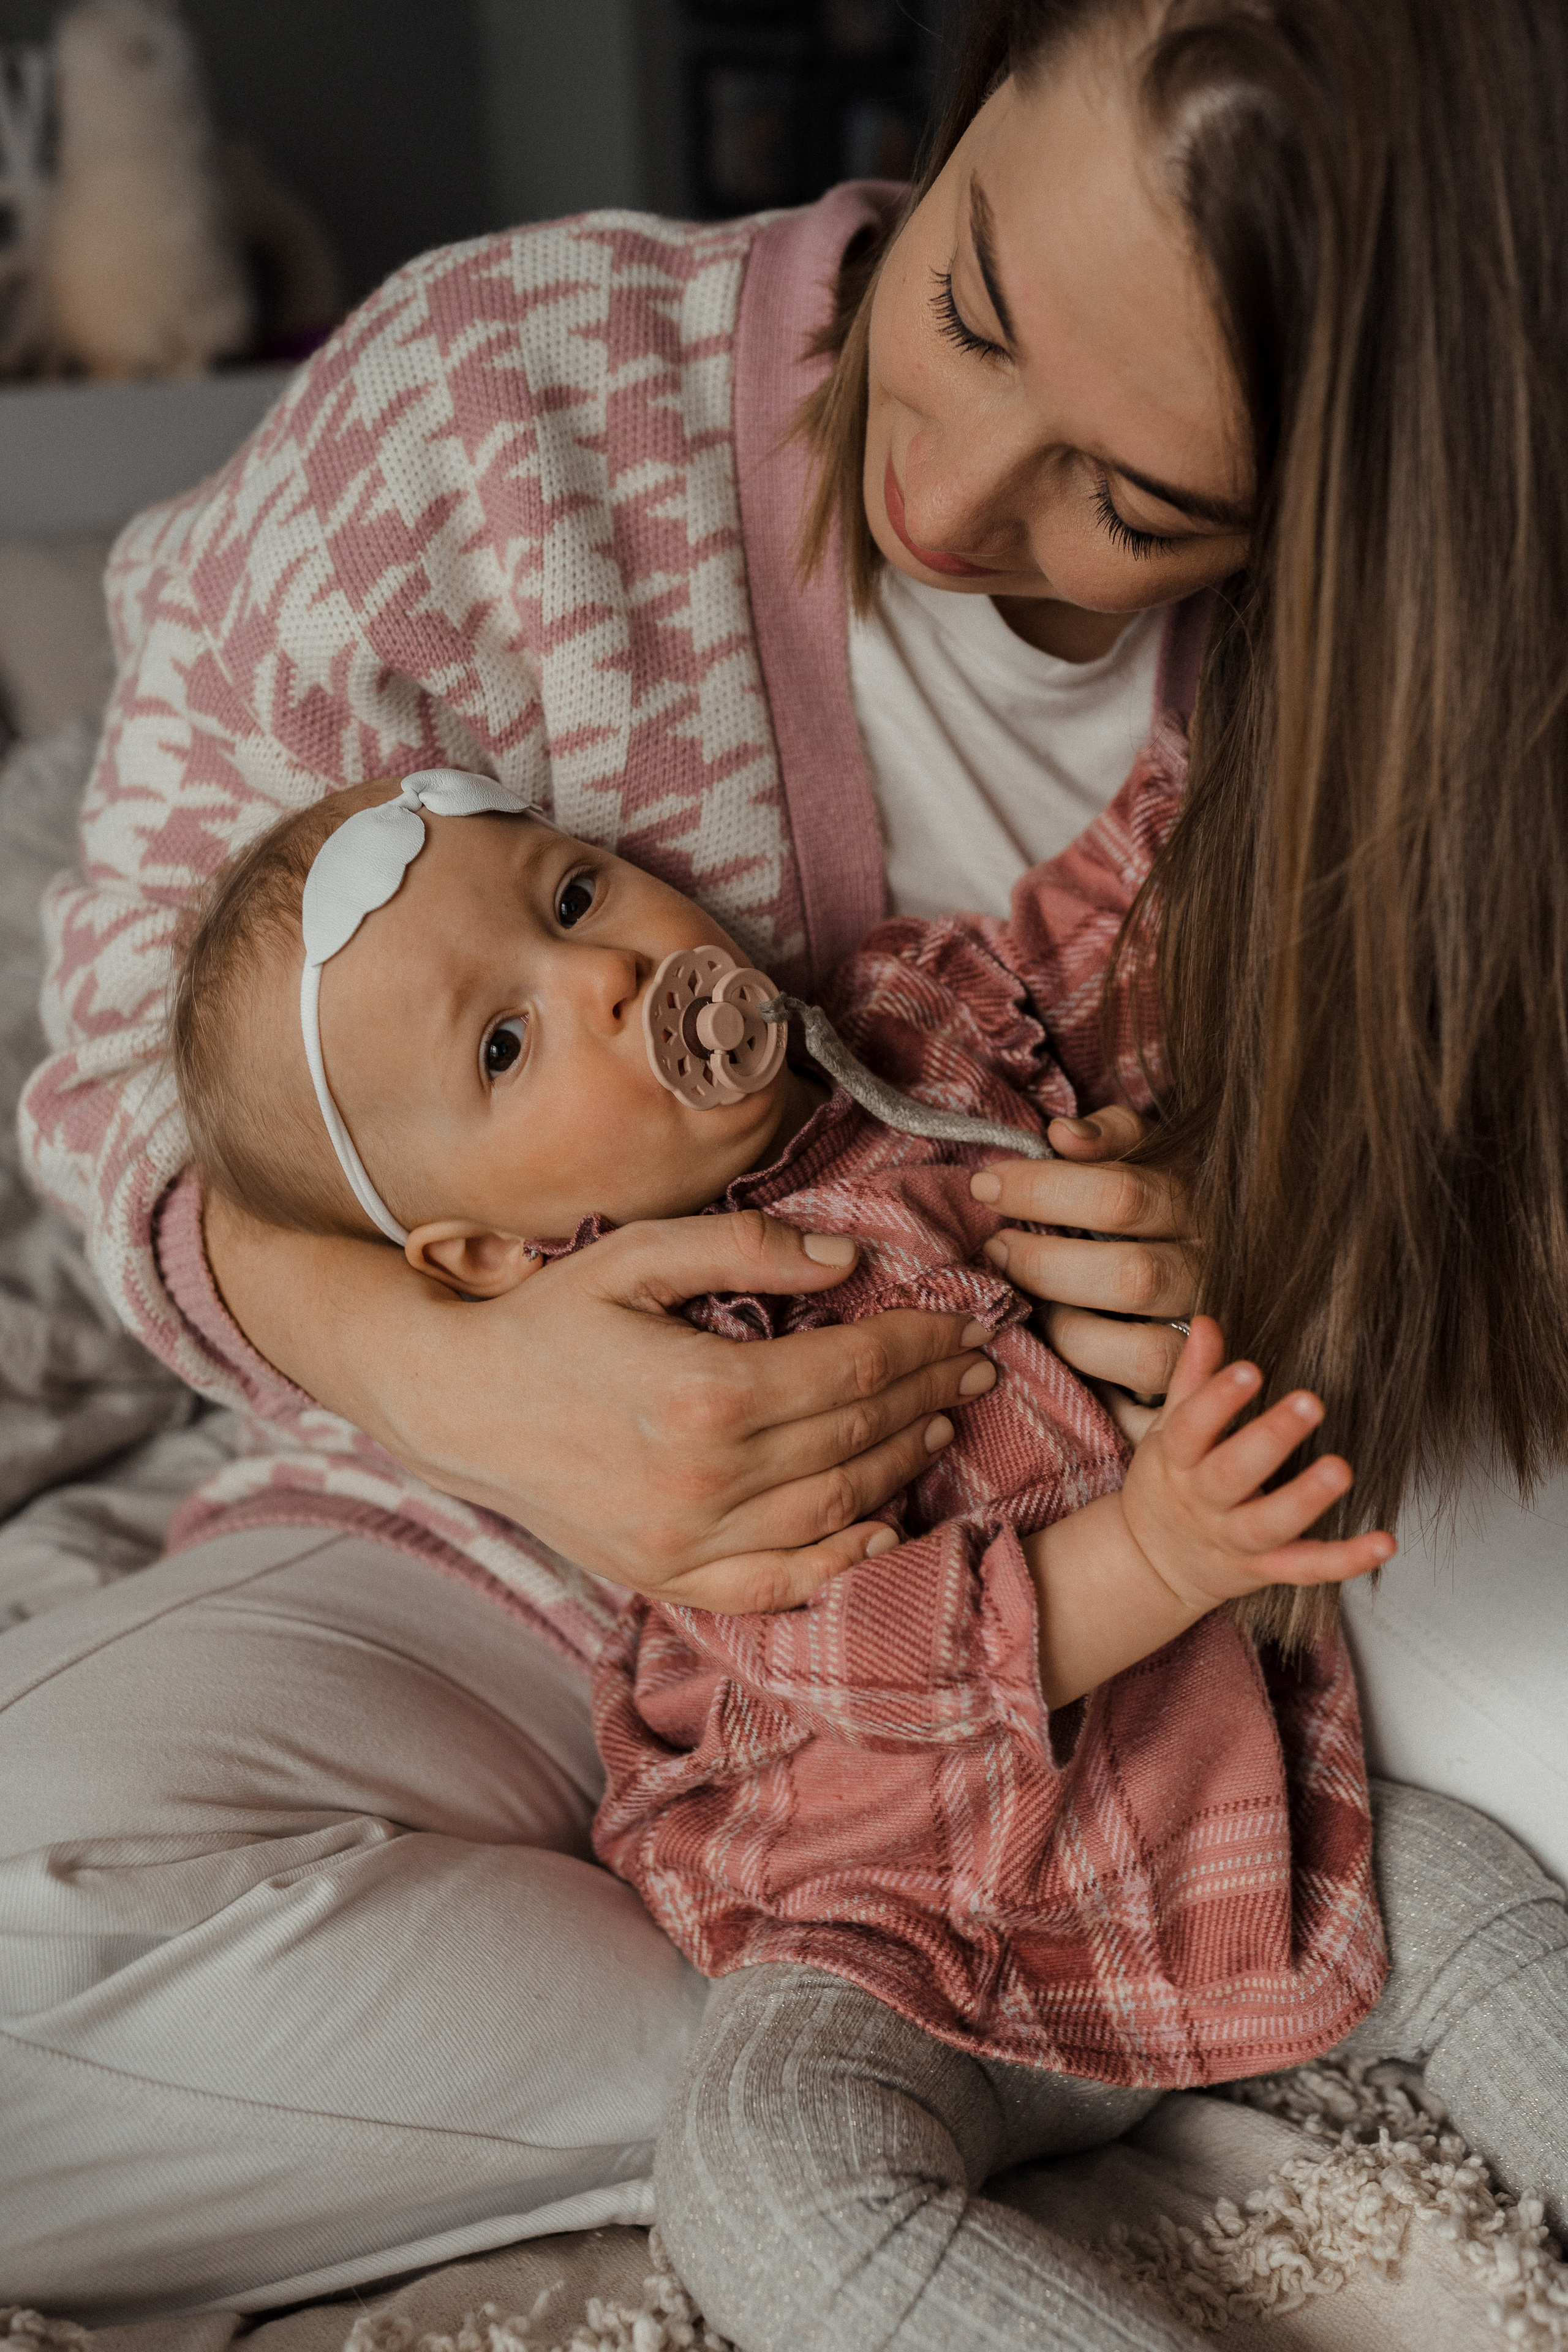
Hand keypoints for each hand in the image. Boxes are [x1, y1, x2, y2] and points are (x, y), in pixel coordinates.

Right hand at [206, 1196, 994, 1611]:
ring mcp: (687, 1540)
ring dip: (904, 1465)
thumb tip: (847, 1261)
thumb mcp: (634, 1254)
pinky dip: (840, 1557)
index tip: (965, 1322)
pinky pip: (777, 1583)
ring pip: (834, 1509)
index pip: (852, 1370)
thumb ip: (743, 1248)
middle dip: (930, 1395)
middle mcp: (707, 1478)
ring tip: (944, 1424)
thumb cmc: (545, 1319)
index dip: (920, 1344)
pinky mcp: (667, 1576)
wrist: (452, 1406)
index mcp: (706, 1391)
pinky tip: (883, 1523)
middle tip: (978, 1367)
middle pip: (858, 1437)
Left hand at [970, 1106, 1193, 1439]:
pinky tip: (1060, 1350)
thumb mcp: (1151, 1153)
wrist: (1241, 1260)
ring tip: (1028, 1302)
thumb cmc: (1166, 1202)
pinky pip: (1142, 1401)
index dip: (1044, 1191)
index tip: (987, 1185)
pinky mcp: (1193, 1384)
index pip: (1121, 1195)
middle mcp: (1212, 1271)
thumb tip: (1064, 1135)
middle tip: (997, 1248)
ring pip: (1141, 1352)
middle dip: (1045, 1265)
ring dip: (1069, 1329)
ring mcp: (1209, 1335)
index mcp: (1198, 1205)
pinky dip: (1096, 1380)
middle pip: (1131, 1277)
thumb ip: (1113, 1137)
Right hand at [1023, 1315, 1393, 1706]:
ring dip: (1305, 1499)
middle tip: (1310, 1403)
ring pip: (1267, 1525)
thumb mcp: (1168, 1429)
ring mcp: (1234, 1540)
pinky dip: (1346, 1559)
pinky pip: (1306, 1568)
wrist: (1154, 1562)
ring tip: (1341, 1469)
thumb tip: (1207, 1323)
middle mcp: (1203, 1502)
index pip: (1190, 1429)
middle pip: (1230, 1475)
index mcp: (1177, 1460)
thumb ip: (1192, 1378)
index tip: (1249, 1370)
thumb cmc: (1171, 1481)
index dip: (1216, 1401)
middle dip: (1269, 1440)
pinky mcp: (1265, 1570)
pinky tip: (1384, 1541)